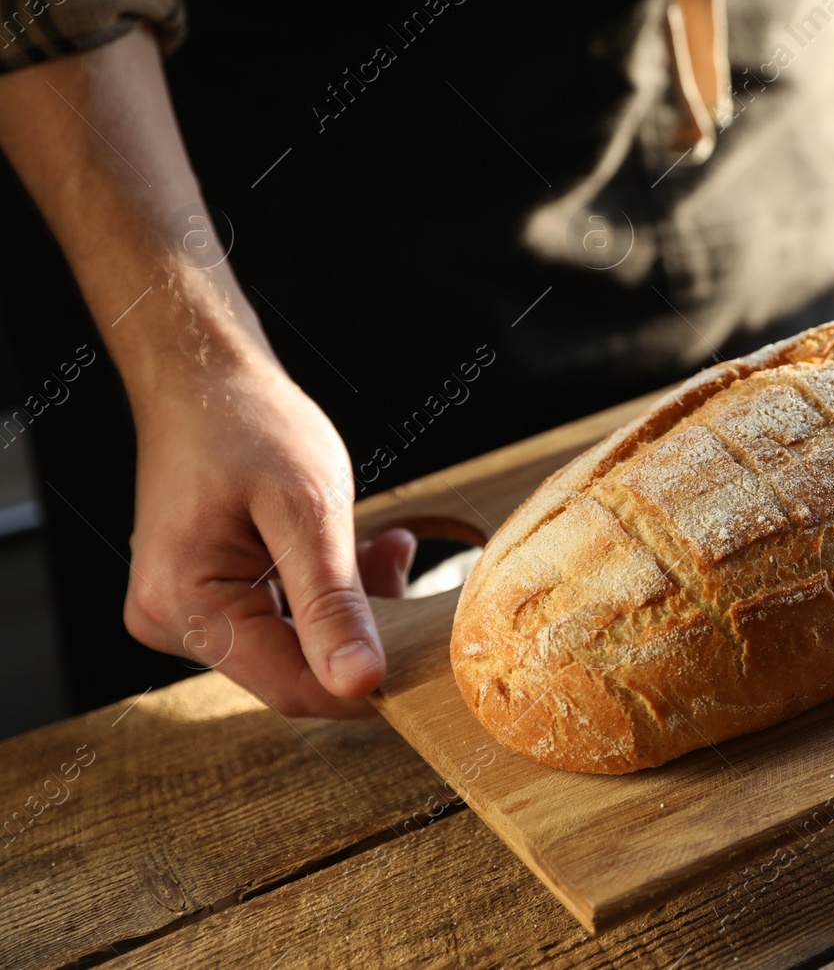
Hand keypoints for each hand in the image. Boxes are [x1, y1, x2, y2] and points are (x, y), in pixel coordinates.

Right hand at [122, 356, 416, 716]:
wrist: (206, 380)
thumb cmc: (250, 427)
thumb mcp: (307, 511)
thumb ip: (333, 603)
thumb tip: (360, 685)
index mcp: (184, 607)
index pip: (291, 687)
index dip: (364, 686)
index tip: (427, 658)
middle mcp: (172, 621)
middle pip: (293, 668)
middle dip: (362, 631)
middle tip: (403, 569)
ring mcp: (185, 612)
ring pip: (296, 644)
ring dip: (351, 604)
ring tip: (385, 548)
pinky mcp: (208, 597)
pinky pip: (282, 618)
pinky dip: (328, 590)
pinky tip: (361, 551)